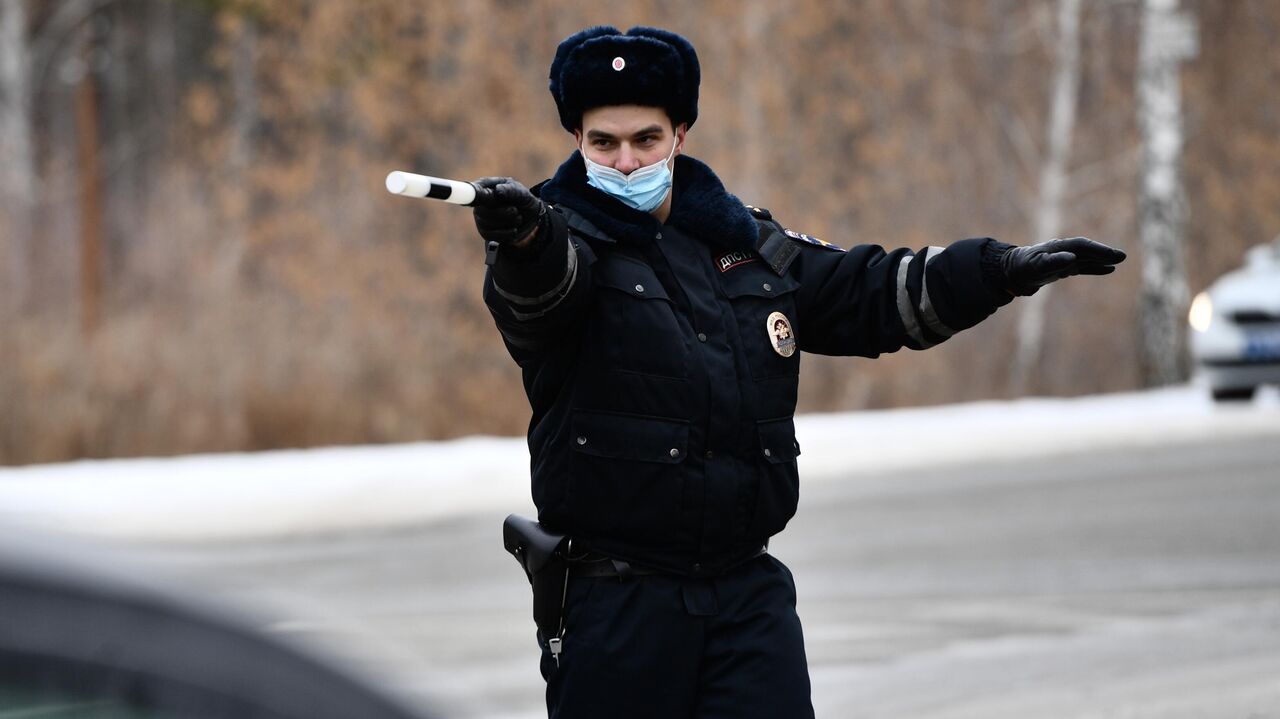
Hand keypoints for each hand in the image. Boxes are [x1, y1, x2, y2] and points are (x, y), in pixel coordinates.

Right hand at [471, 177, 544, 246]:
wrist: (531, 217)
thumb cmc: (522, 200)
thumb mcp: (521, 192)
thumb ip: (510, 190)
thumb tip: (498, 191)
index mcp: (485, 187)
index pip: (473, 191)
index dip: (476, 195)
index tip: (483, 197)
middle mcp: (479, 203)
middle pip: (482, 212)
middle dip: (504, 213)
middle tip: (516, 210)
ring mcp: (480, 219)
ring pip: (487, 226)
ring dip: (508, 223)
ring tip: (517, 218)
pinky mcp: (485, 233)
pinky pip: (490, 237)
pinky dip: (506, 234)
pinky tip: (513, 229)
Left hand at [1001, 237, 1126, 295]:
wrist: (1013, 271)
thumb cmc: (1023, 267)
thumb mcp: (1035, 266)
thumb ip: (1053, 262)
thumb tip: (1072, 258)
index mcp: (1059, 247)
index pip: (1082, 246)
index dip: (1097, 250)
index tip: (1111, 255)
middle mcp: (1064, 250)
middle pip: (1088, 250)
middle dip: (1104, 253)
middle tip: (1122, 256)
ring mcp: (1065, 258)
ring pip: (1088, 258)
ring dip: (1103, 259)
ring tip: (1119, 261)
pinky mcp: (1064, 267)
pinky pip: (1084, 266)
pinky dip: (1096, 267)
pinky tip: (1109, 269)